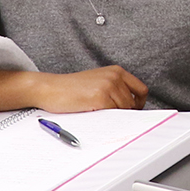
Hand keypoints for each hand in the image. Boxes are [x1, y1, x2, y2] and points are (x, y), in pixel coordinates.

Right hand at [28, 66, 147, 112]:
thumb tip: (132, 108)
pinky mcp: (101, 97)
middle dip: (124, 113)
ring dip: (114, 116)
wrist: (48, 88)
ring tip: (97, 114)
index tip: (131, 112)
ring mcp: (108, 86)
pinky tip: (94, 115)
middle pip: (133, 103)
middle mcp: (115, 76)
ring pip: (124, 110)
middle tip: (109, 117)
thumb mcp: (97, 82)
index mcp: (116, 71)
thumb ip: (115, 89)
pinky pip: (113, 114)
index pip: (141, 90)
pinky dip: (107, 119)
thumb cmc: (70, 89)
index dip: (139, 104)